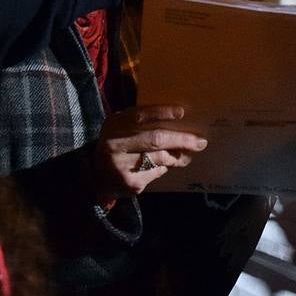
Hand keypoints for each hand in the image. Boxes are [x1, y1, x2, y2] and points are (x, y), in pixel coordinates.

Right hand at [91, 105, 206, 201]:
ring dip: (177, 156)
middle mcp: (115, 145)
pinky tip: (163, 166)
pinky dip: (163, 168)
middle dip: (181, 140)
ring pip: (160, 158)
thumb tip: (178, 119)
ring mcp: (122, 166)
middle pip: (155, 139)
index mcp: (114, 125)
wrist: (96, 177)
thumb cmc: (116, 145)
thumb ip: (141, 122)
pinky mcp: (130, 183)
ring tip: (186, 155)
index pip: (139, 115)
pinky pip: (156, 172)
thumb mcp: (120, 128)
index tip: (181, 112)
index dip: (161, 112)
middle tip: (200, 141)